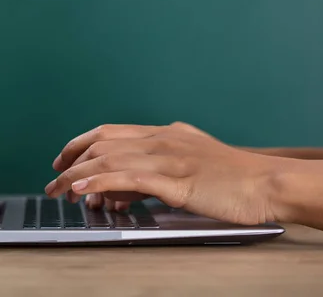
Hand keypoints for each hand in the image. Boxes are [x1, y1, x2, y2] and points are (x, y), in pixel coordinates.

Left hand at [45, 122, 281, 225]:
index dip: (80, 144)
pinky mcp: (175, 181)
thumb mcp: (192, 161)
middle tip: (54, 180)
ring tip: (59, 189)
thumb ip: (159, 165)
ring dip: (79, 175)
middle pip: (102, 143)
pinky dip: (101, 182)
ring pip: (110, 159)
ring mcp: (167, 158)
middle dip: (72, 161)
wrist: (268, 182)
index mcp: (164, 134)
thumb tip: (126, 183)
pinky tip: (84, 189)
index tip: (64, 159)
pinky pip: (128, 177)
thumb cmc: (234, 176)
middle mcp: (161, 140)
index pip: (109, 132)